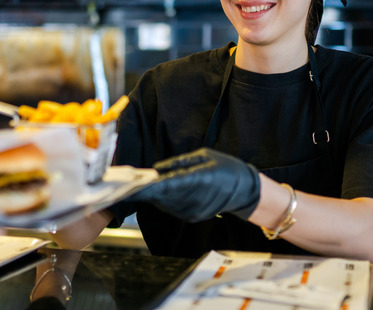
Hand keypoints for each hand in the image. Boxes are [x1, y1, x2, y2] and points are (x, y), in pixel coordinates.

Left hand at [131, 148, 260, 221]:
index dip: (150, 186)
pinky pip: (172, 209)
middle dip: (146, 191)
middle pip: (163, 196)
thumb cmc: (225, 166)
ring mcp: (194, 211)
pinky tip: (155, 193)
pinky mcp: (193, 217)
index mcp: (199, 179)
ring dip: (152, 196)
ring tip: (137, 188)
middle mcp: (195, 198)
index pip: (169, 184)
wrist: (245, 190)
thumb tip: (157, 169)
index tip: (134, 185)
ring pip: (165, 204)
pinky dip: (162, 201)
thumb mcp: (204, 156)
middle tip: (127, 187)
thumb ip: (179, 163)